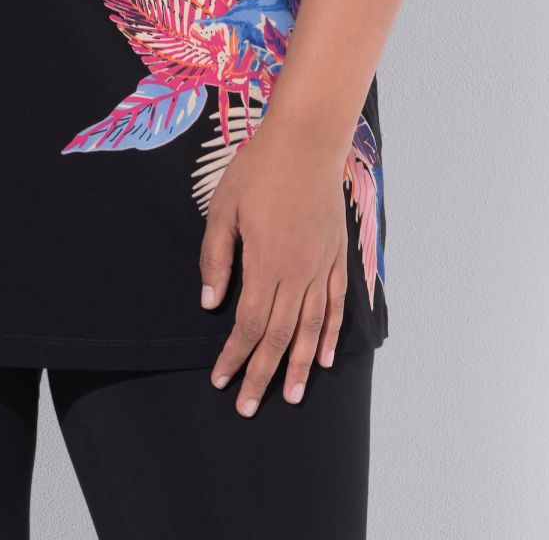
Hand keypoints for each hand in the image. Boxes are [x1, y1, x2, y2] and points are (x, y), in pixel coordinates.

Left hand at [198, 114, 347, 414]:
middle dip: (262, 374)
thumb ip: (216, 257)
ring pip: (311, 328)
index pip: (248, 324)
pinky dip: (330, 334)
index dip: (234, 356)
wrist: (306, 141)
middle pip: (280, 336)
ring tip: (290, 397)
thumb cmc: (259, 169)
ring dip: (300, 366)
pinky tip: (325, 357)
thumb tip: (211, 302)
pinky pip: (336, 305)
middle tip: (249, 408)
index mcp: (266, 263)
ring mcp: (321, 266)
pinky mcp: (337, 256)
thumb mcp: (224, 208)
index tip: (220, 380)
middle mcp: (298, 273)